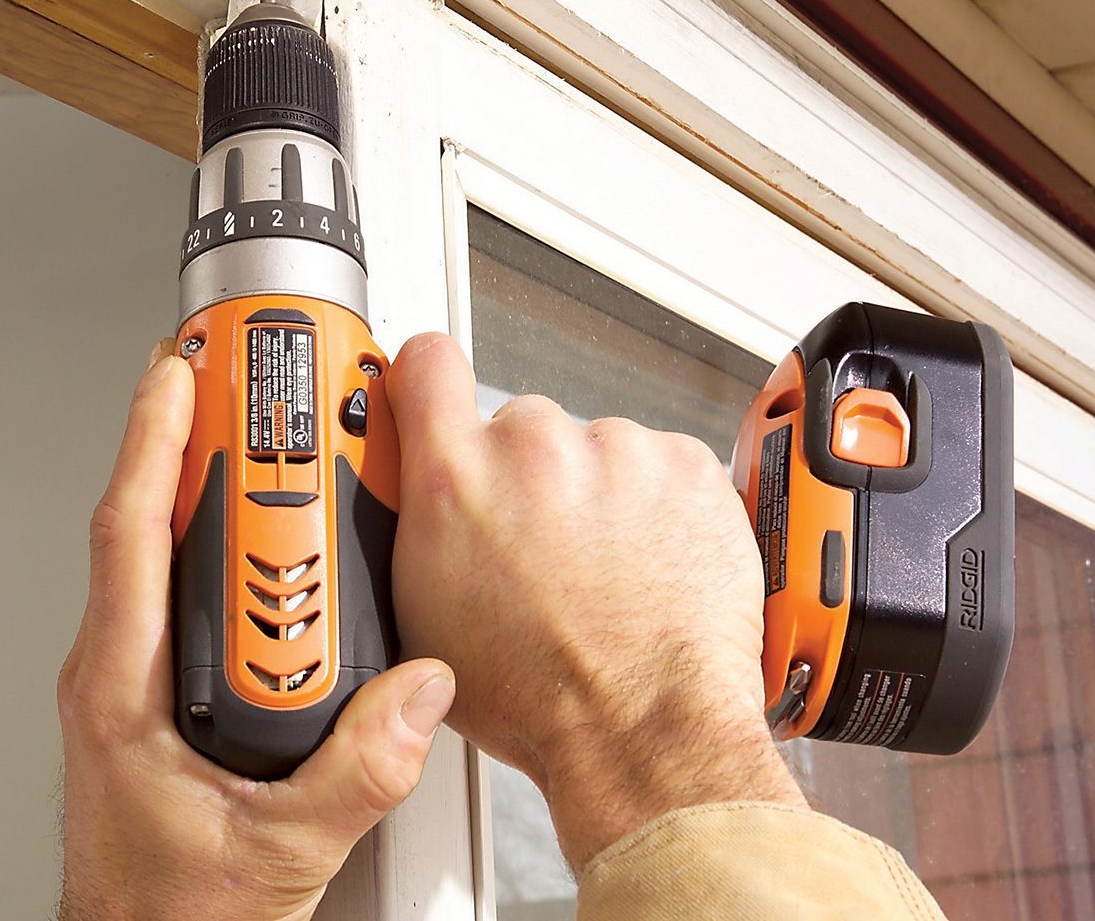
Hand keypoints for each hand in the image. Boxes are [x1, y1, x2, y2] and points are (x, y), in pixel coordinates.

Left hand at [58, 352, 456, 920]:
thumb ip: (355, 775)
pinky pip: (173, 586)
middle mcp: (114, 671)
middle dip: (183, 433)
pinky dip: (213, 536)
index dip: (151, 444)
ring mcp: (125, 677)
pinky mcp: (148, 688)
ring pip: (154, 549)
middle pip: (142, 520)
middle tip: (225, 369)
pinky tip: (255, 526)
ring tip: (250, 422)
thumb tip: (415, 694)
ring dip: (199, 480)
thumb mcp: (280, 854)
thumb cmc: (171, 912)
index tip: (179, 377)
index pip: (128, 536)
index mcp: (121, 693)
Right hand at [385, 333, 802, 870]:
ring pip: (597, 450)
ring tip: (607, 571)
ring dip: (599, 494)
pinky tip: (649, 563)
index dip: (428, 377)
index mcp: (455, 480)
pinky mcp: (685, 465)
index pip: (425, 364)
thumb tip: (410, 498)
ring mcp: (616, 451)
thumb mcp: (424, 617)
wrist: (643, 729)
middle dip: (528, 476)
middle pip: (520, 426)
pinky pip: (661, 466)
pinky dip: (659, 505)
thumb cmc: (539, 695)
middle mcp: (533, 448)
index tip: (434, 388)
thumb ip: (416, 529)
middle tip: (543, 546)